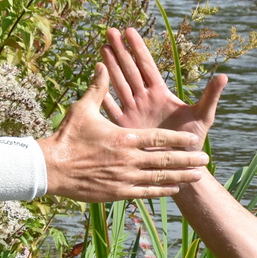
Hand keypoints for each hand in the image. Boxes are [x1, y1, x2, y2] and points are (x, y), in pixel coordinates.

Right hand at [36, 58, 210, 202]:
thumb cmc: (67, 136)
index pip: (160, 139)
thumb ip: (97, 88)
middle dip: (188, 160)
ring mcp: (125, 178)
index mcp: (125, 138)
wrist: (51, 168)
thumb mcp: (82, 109)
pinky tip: (174, 189)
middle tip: (205, 159)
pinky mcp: (118, 192)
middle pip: (166, 160)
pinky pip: (145, 192)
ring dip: (180, 177)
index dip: (179, 140)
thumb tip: (102, 65)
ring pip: (160, 179)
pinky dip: (161, 190)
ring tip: (197, 177)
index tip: (194, 139)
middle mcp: (129, 159)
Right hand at [100, 27, 226, 142]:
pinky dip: (104, 98)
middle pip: (130, 70)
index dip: (138, 49)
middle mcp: (145, 100)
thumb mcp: (203, 117)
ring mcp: (133, 112)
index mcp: (161, 94)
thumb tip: (224, 76)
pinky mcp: (125, 128)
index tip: (129, 30)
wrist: (180, 167)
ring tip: (102, 48)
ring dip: (110, 67)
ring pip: (119, 85)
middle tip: (110, 31)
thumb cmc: (193, 141)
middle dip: (120, 51)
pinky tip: (96, 84)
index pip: (147, 66)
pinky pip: (112, 110)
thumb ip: (210, 96)